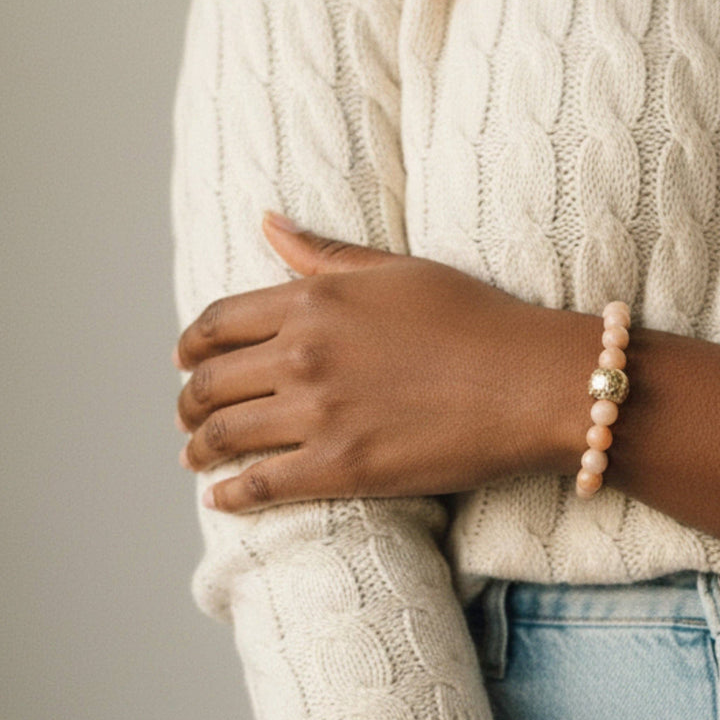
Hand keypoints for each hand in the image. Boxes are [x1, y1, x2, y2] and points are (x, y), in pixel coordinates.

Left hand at [174, 211, 584, 512]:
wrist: (532, 381)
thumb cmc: (474, 317)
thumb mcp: (398, 270)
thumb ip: (324, 254)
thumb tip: (266, 223)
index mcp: (315, 300)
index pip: (216, 322)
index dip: (190, 345)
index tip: (188, 360)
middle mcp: (305, 354)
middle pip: (208, 382)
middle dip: (188, 401)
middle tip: (190, 414)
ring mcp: (320, 414)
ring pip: (223, 436)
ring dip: (198, 449)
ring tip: (198, 456)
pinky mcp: (342, 468)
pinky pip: (259, 486)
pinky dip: (229, 494)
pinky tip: (223, 497)